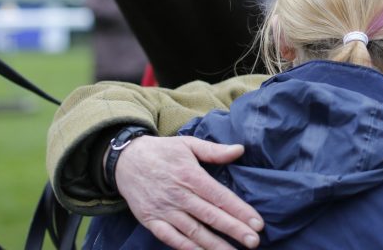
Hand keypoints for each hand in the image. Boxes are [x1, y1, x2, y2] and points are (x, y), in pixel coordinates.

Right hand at [115, 136, 263, 248]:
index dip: (239, 210)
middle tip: (254, 242)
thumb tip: (240, 150)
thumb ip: (214, 150)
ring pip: (193, 231)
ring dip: (214, 245)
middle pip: (210, 216)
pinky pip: (171, 238)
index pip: (220, 196)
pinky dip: (187, 248)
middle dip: (234, 230)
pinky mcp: (151, 221)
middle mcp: (179, 195)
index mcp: (190, 175)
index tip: (257, 223)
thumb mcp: (188, 144)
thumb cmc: (162, 151)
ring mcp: (164, 210)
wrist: (125, 161)